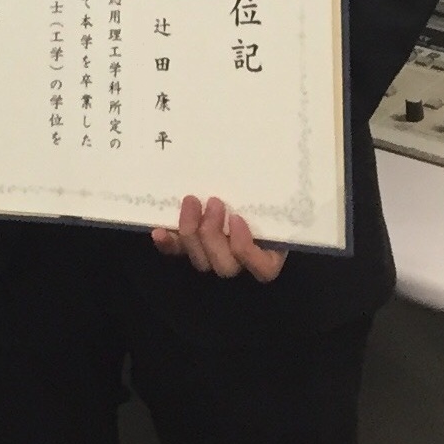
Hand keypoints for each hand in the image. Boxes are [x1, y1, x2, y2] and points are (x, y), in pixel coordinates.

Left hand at [150, 195, 287, 281]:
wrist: (238, 189)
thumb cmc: (264, 194)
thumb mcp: (273, 196)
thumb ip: (272, 196)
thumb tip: (284, 174)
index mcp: (269, 254)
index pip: (263, 269)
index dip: (246, 249)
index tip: (238, 218)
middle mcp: (241, 263)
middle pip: (225, 266)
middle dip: (213, 234)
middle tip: (213, 202)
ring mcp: (214, 257)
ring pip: (201, 261)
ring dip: (192, 231)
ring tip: (191, 201)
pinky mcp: (192, 249)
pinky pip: (178, 253)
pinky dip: (168, 244)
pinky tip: (159, 232)